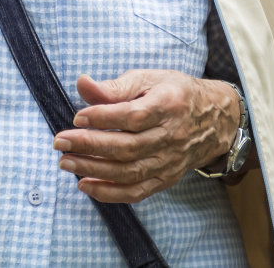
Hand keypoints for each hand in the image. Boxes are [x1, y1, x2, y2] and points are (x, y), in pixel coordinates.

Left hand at [51, 70, 241, 204]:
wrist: (213, 119)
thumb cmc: (174, 93)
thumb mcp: (148, 79)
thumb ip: (114, 86)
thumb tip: (82, 84)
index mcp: (168, 105)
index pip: (133, 116)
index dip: (103, 117)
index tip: (77, 117)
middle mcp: (171, 136)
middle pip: (128, 147)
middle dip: (90, 146)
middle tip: (60, 142)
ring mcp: (169, 161)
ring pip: (129, 172)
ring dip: (94, 170)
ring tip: (66, 163)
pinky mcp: (166, 178)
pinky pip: (137, 192)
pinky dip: (110, 193)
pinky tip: (86, 186)